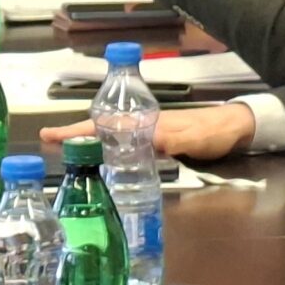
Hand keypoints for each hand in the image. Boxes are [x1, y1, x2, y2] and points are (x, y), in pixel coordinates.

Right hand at [38, 103, 255, 159]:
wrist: (235, 128)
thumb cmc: (213, 131)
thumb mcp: (192, 137)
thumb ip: (170, 140)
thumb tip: (140, 144)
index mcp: (145, 122)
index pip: (103, 125)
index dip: (76, 130)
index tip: (49, 135)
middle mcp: (142, 126)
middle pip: (100, 129)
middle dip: (74, 135)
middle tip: (49, 144)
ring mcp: (148, 135)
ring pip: (110, 137)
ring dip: (88, 142)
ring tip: (66, 152)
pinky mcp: (157, 145)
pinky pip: (124, 147)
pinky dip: (108, 151)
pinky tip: (104, 161)